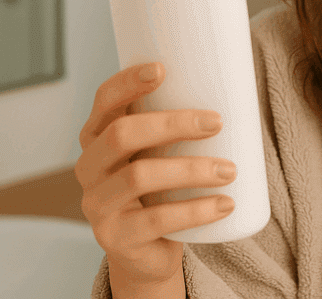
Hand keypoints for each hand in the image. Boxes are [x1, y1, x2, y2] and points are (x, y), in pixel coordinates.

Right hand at [74, 62, 236, 288]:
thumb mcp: (160, 154)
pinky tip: (225, 203)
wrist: (146, 252)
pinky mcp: (115, 238)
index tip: (162, 69)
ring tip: (230, 170)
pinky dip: (196, 210)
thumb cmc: (161, 189)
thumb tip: (232, 86)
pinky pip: (156, 220)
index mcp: (97, 138)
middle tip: (216, 122)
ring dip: (191, 169)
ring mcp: (97, 205)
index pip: (103, 102)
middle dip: (172, 124)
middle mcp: (88, 168)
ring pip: (139, 177)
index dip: (127, 82)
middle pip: (121, 135)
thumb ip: (175, 126)